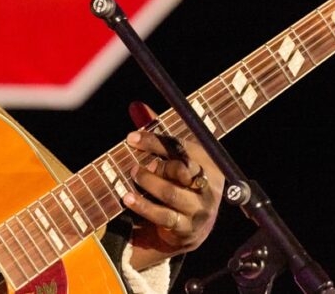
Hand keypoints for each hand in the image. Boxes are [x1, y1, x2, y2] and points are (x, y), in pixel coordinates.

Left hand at [121, 103, 223, 270]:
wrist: (193, 224)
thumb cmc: (179, 181)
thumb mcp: (173, 157)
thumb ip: (156, 133)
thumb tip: (136, 105)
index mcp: (206, 161)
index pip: (181, 147)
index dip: (155, 141)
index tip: (131, 138)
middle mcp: (207, 185)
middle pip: (181, 169)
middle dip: (157, 165)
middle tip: (135, 165)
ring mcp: (199, 208)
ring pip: (172, 193)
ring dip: (149, 184)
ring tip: (133, 176)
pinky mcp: (187, 229)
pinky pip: (163, 216)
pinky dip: (143, 206)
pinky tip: (127, 197)